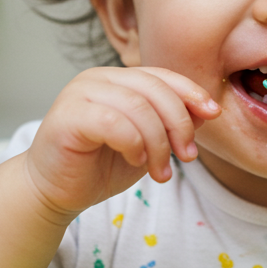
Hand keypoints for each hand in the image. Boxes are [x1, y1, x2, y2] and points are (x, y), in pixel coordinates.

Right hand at [24, 67, 220, 220]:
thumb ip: (170, 124)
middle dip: (179, 123)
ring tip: (161, 170)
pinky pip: (114, 123)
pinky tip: (136, 160)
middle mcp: (97, 79)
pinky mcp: (67, 116)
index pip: (161, 76)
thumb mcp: (147, 144)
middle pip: (154, 89)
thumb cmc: (97, 166)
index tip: (213, 114)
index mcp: (116, 79)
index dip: (191, 93)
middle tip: (187, 156)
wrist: (54, 192)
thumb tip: (206, 110)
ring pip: (138, 107)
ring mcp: (79, 93)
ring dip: (159, 142)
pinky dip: (134, 143)